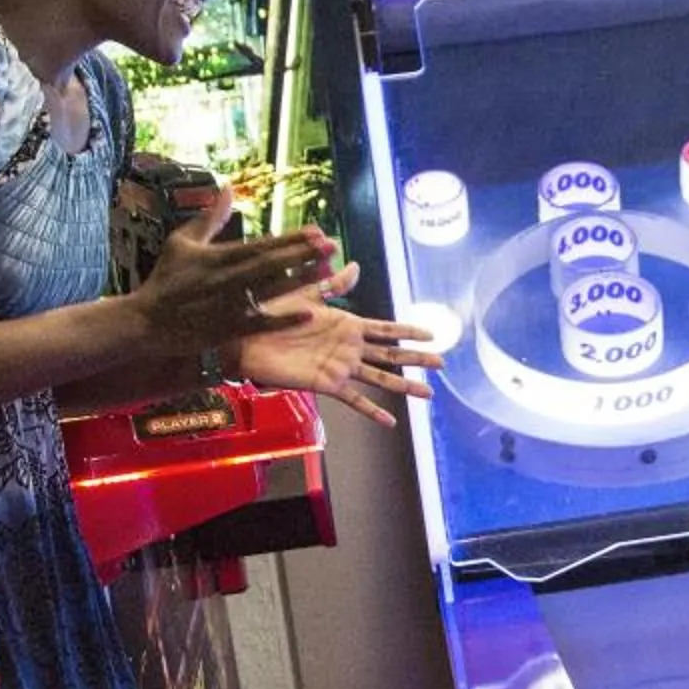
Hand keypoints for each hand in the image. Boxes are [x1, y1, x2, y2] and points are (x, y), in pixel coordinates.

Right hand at [133, 188, 337, 350]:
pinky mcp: (230, 329)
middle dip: (304, 254)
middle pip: (274, 265)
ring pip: (273, 290)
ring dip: (302, 281)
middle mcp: (229, 279)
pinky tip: (309, 313)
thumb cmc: (165, 279)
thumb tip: (227, 189)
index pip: (263, 245)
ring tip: (329, 272)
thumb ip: (209, 218)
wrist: (148, 321)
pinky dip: (285, 319)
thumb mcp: (182, 242)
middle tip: (333, 246)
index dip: (291, 238)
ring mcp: (231, 305)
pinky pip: (263, 323)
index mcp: (220, 257)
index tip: (316, 231)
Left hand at [234, 265, 443, 427]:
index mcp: (347, 324)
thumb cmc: (272, 311)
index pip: (385, 329)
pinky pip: (355, 400)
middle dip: (416, 359)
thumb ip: (334, 285)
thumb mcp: (307, 292)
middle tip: (442, 363)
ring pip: (380, 378)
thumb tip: (356, 266)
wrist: (246, 336)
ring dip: (405, 386)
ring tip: (429, 394)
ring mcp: (340, 368)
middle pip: (391, 355)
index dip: (409, 331)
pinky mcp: (327, 384)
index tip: (432, 333)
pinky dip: (372, 411)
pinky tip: (391, 422)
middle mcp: (349, 348)